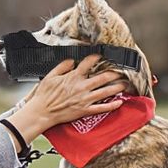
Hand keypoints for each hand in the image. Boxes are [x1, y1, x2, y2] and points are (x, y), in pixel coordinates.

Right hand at [6, 55, 125, 147]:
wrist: (42, 112)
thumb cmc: (44, 96)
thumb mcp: (50, 76)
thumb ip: (62, 66)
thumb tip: (72, 61)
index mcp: (73, 77)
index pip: (87, 63)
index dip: (96, 57)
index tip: (101, 55)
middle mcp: (81, 87)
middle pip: (102, 77)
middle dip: (114, 73)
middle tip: (121, 70)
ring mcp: (85, 99)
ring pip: (105, 92)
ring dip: (117, 87)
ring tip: (124, 83)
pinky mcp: (85, 110)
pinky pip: (101, 108)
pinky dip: (111, 105)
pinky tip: (119, 102)